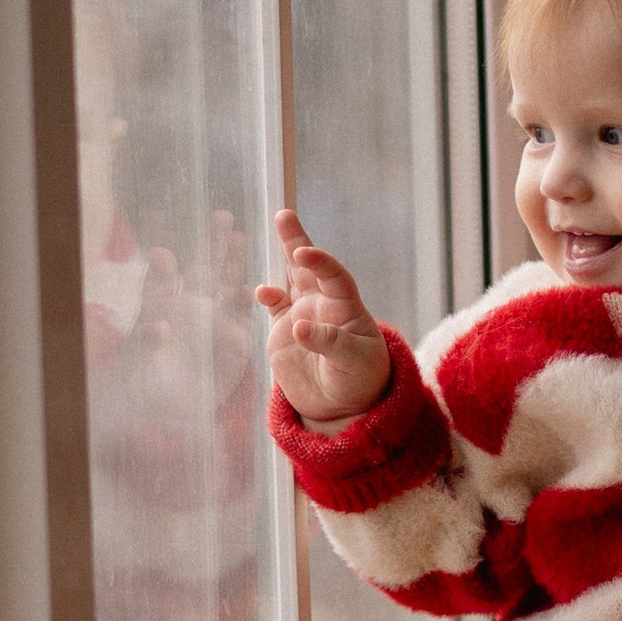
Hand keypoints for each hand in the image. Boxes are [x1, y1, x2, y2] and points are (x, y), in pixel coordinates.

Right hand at [256, 206, 392, 424]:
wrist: (342, 405)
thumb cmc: (359, 380)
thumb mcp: (353, 363)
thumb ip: (330, 343)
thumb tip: (300, 327)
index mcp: (347, 307)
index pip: (335, 277)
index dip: (320, 263)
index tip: (304, 253)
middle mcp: (324, 304)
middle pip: (310, 267)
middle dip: (298, 240)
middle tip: (285, 215)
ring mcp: (302, 314)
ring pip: (290, 278)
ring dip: (283, 255)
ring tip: (277, 225)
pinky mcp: (284, 330)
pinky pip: (274, 305)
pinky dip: (267, 296)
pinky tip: (261, 292)